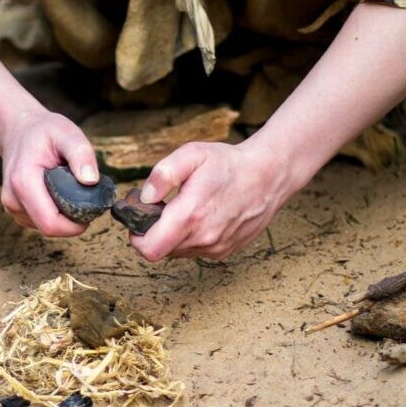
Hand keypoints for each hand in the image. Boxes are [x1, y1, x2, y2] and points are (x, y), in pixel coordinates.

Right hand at [0, 109, 99, 235]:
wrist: (18, 129)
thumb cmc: (43, 131)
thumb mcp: (67, 134)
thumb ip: (81, 154)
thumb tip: (91, 180)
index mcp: (23, 182)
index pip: (50, 223)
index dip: (75, 226)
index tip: (91, 210)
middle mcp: (13, 198)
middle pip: (49, 228)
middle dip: (72, 221)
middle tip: (85, 197)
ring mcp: (12, 206)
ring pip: (45, 226)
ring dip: (64, 216)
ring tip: (69, 189)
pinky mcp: (16, 210)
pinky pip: (41, 222)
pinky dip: (55, 213)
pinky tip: (58, 193)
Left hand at [130, 138, 302, 260]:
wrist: (269, 176)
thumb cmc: (229, 164)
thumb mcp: (192, 154)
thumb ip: (163, 173)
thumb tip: (144, 196)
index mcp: (191, 215)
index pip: (149, 248)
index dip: (136, 237)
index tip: (139, 219)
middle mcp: (203, 238)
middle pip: (161, 250)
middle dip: (154, 232)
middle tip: (161, 207)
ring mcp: (215, 248)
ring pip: (178, 252)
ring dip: (173, 235)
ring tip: (185, 209)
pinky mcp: (224, 251)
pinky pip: (195, 251)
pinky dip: (190, 238)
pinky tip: (201, 216)